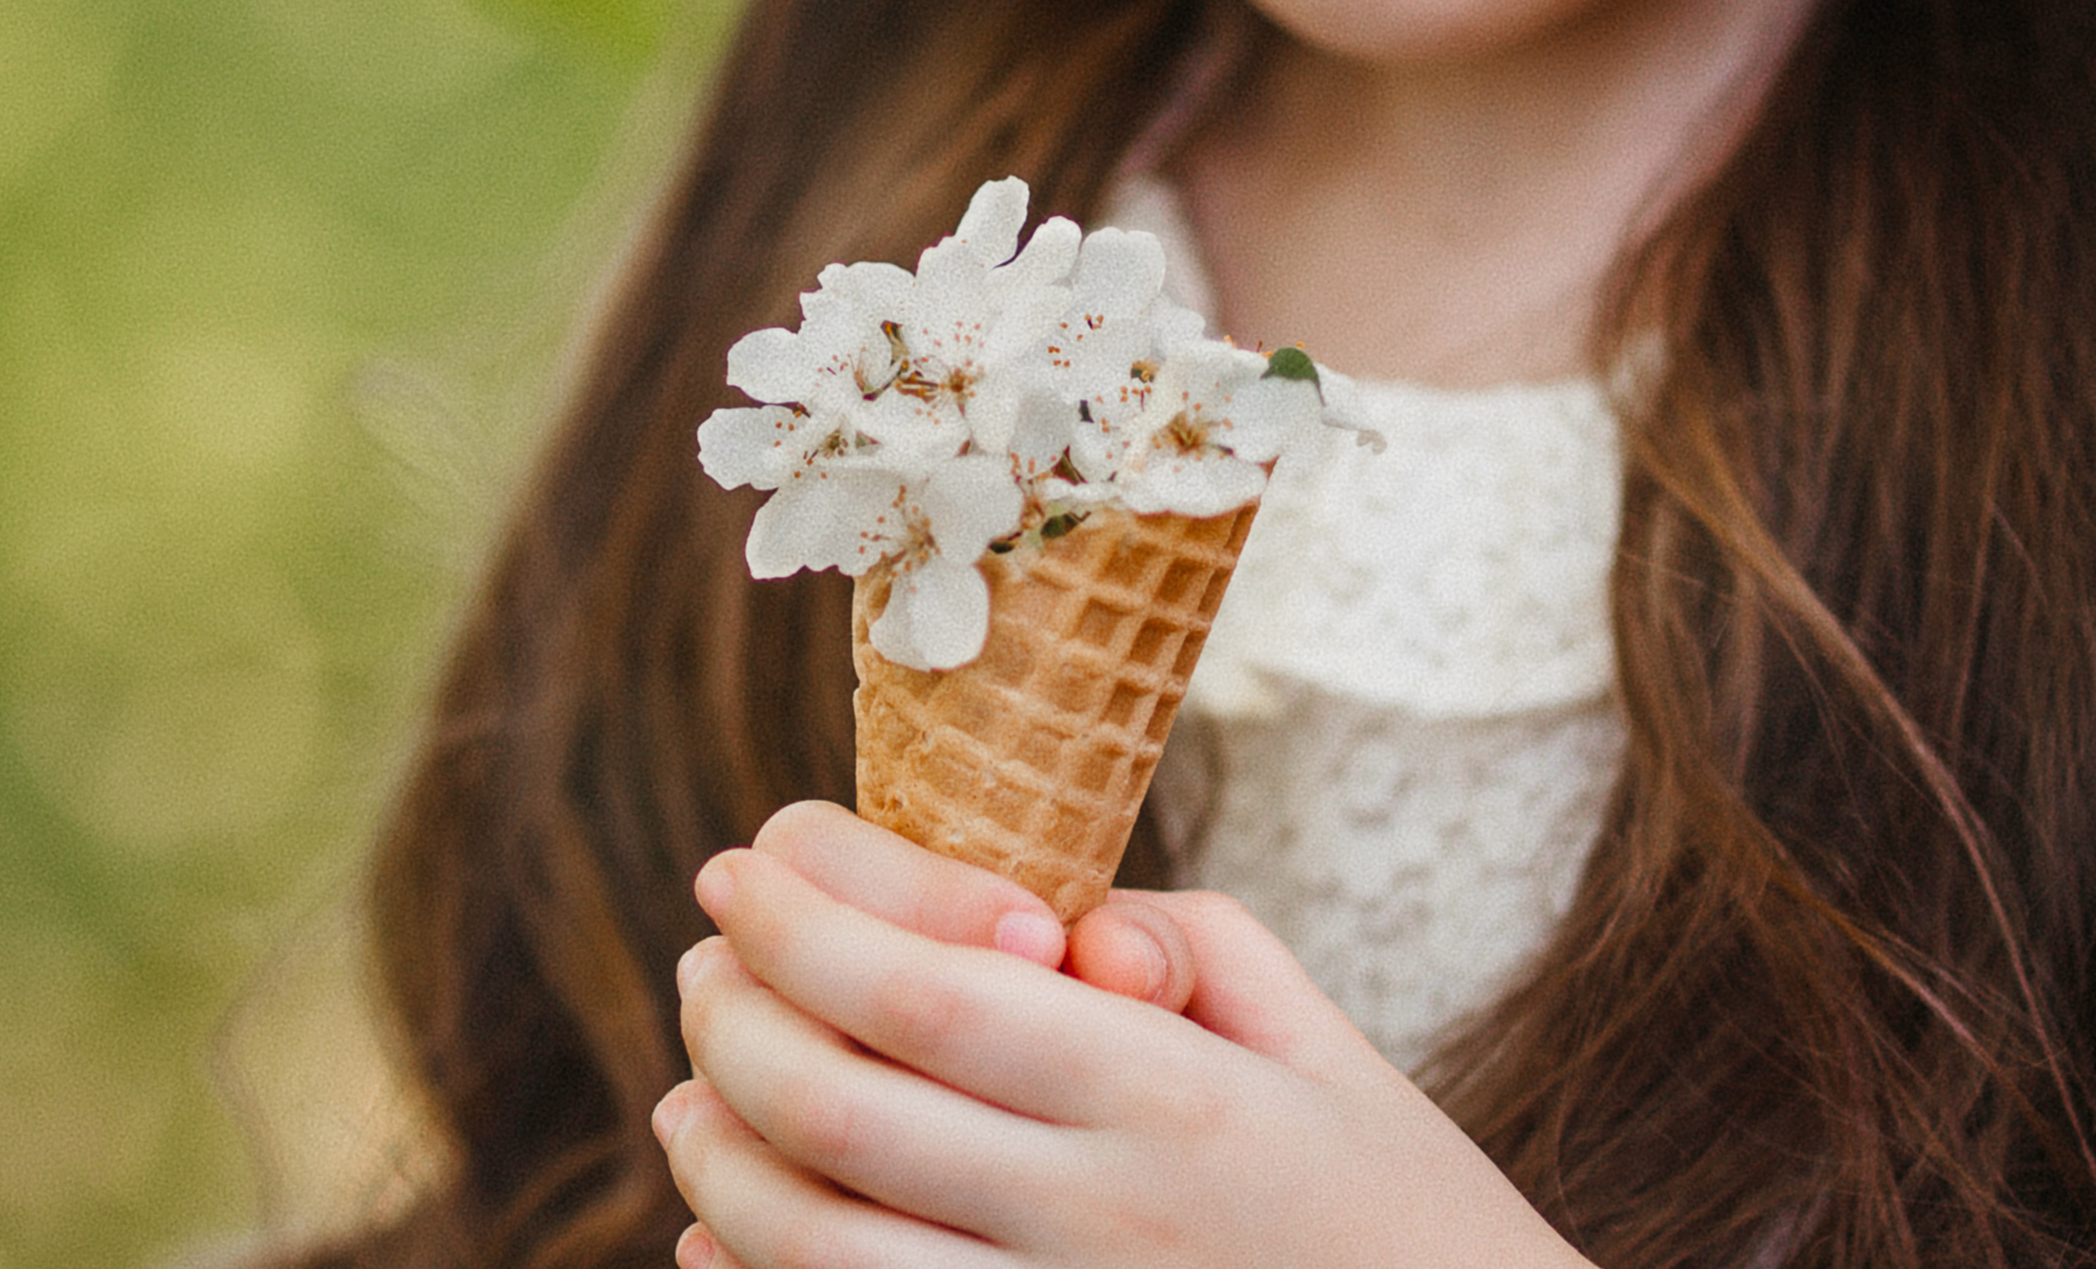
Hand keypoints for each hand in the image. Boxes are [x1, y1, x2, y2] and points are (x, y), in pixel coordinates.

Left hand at [656, 808, 1594, 1268]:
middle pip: (838, 1108)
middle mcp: (1098, 1220)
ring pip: (815, 1242)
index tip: (742, 865)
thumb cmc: (1404, 1211)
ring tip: (691, 1091)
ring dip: (721, 1153)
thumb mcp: (1327, 1046)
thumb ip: (1187, 947)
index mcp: (1171, 1098)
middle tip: (703, 958)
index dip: (800, 922)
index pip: (925, 990)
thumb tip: (1047, 918)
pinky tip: (728, 1233)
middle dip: (734, 1016)